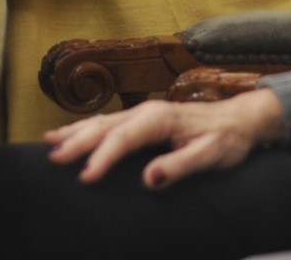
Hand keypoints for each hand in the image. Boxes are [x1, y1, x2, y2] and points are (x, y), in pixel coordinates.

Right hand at [44, 91, 283, 188]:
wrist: (241, 120)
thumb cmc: (227, 140)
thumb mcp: (211, 156)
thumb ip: (181, 165)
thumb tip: (149, 178)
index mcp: (161, 119)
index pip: (124, 138)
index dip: (103, 157)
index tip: (85, 177)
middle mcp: (147, 112)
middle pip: (105, 126)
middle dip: (78, 141)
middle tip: (55, 159)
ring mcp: (142, 113)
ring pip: (101, 121)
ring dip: (75, 132)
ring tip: (49, 143)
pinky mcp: (141, 118)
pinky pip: (106, 122)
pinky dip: (84, 128)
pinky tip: (68, 133)